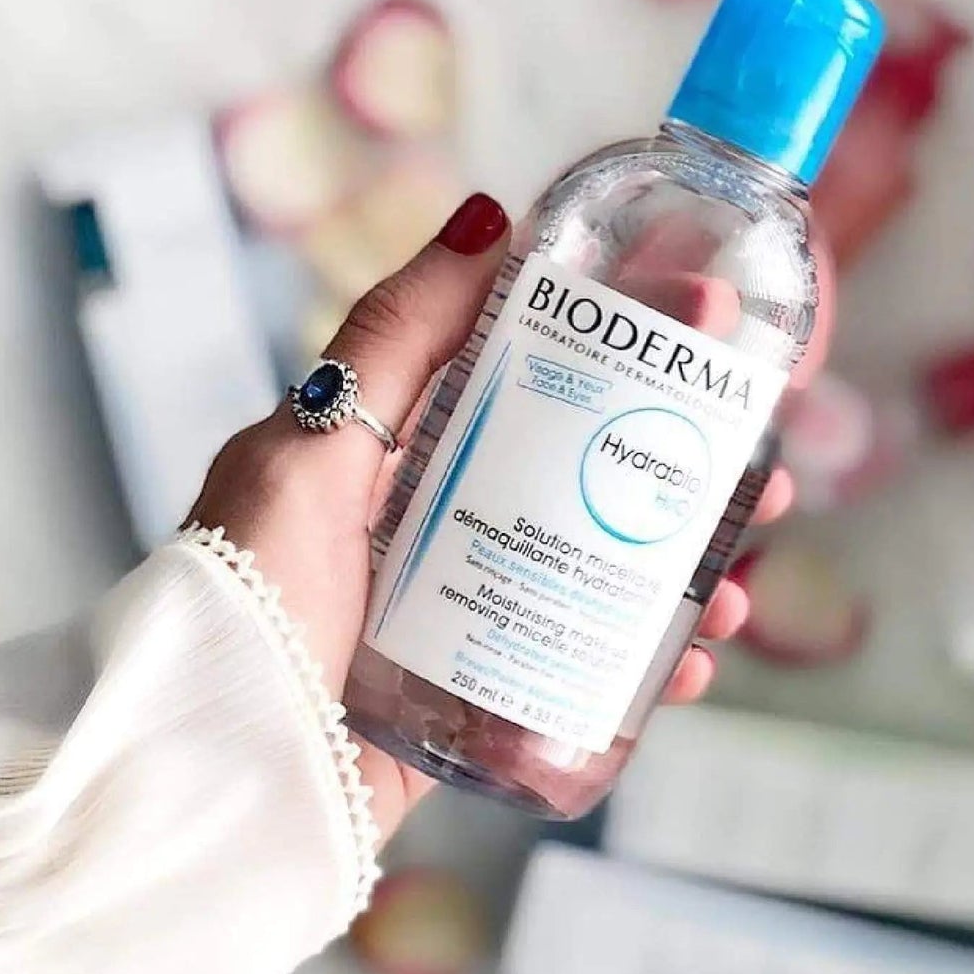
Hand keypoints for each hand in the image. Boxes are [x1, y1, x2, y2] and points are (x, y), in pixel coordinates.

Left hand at [190, 195, 815, 843]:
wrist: (214, 757)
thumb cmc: (249, 588)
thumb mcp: (314, 443)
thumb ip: (395, 338)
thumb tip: (487, 216)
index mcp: (417, 458)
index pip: (547, 396)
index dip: (635, 375)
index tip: (713, 355)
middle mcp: (457, 531)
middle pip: (599, 494)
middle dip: (688, 486)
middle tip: (758, 483)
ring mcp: (478, 620)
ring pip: (609, 587)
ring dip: (689, 584)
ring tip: (736, 588)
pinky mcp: (486, 702)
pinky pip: (584, 679)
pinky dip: (645, 674)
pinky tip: (689, 665)